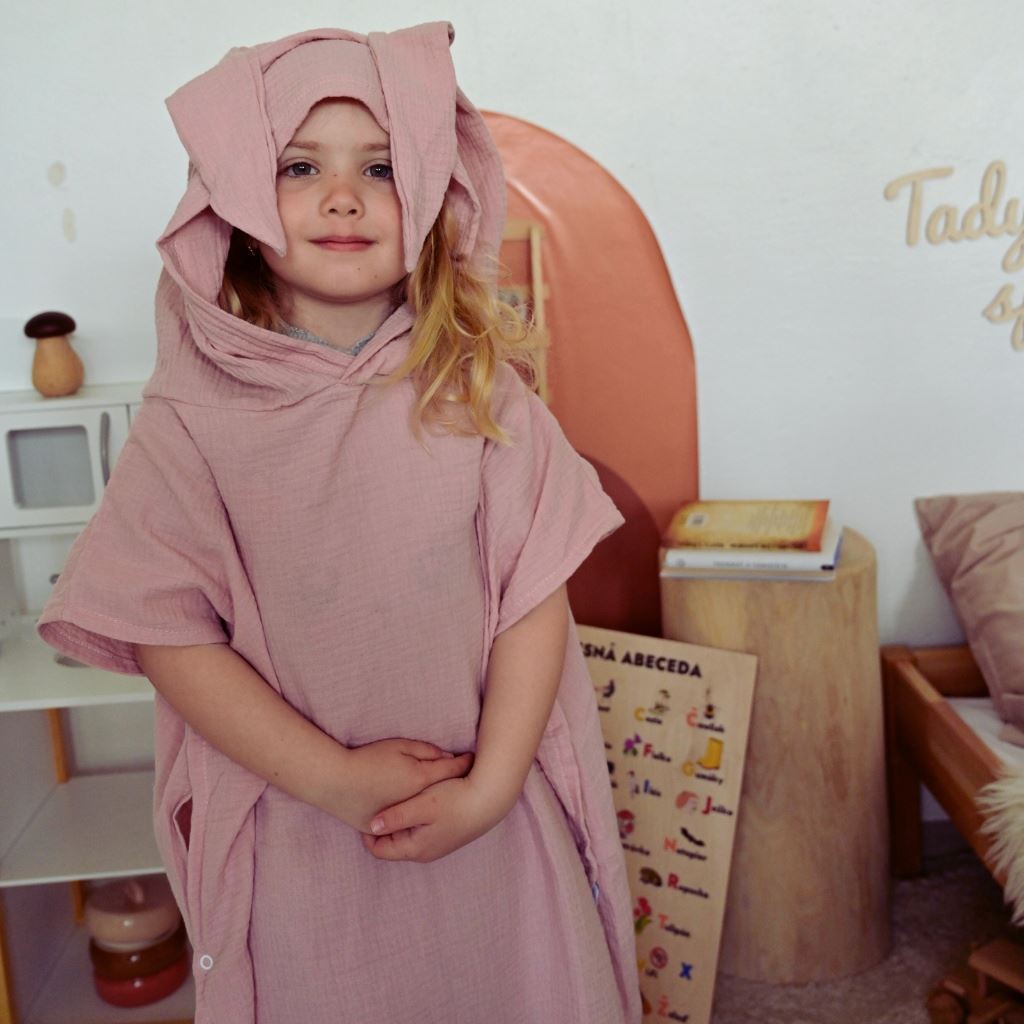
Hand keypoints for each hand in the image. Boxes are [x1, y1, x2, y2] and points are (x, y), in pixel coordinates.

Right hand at [330, 738, 473, 832]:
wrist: (332, 781)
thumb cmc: (366, 760)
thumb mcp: (398, 747)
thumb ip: (425, 752)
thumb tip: (446, 758)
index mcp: (419, 780)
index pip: (450, 771)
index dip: (463, 763)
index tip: (472, 758)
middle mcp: (414, 804)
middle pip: (442, 796)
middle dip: (453, 788)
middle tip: (462, 780)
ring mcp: (398, 821)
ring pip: (426, 818)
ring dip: (436, 809)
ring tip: (443, 799)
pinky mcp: (382, 830)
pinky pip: (405, 828)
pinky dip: (414, 821)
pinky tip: (419, 817)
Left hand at [361, 775, 511, 862]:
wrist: (489, 800)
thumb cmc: (456, 801)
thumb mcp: (423, 805)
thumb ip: (396, 817)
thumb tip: (371, 826)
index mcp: (415, 849)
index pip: (379, 849)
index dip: (368, 832)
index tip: (364, 810)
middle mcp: (423, 851)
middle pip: (391, 842)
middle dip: (383, 824)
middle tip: (375, 802)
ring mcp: (435, 844)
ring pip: (405, 834)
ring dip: (398, 819)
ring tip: (392, 798)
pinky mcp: (444, 833)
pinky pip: (418, 829)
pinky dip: (412, 816)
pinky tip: (413, 798)